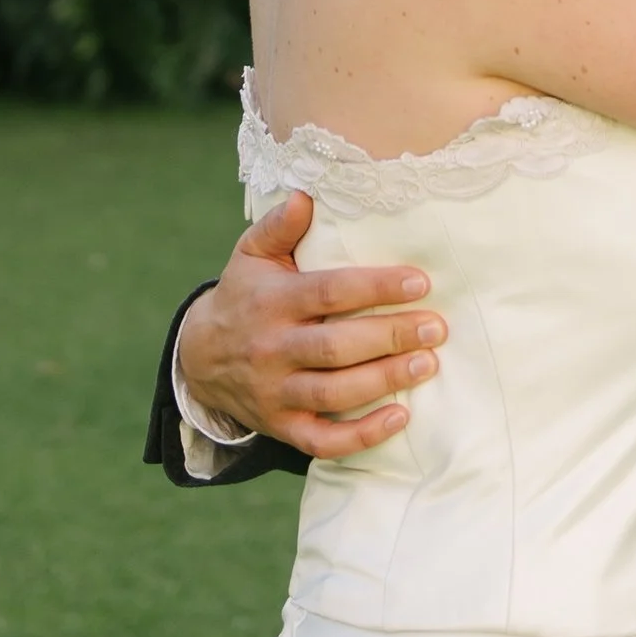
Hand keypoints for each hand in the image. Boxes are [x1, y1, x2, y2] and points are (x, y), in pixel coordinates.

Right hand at [177, 193, 447, 461]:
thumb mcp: (250, 256)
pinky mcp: (282, 427)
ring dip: (384, 381)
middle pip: (337, 347)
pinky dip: (362, 435)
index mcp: (272, 302)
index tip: (420, 281)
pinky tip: (400, 418)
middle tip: (437, 327)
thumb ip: (278, 227)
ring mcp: (276, 393)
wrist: (199, 359)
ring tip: (428, 364)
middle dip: (391, 337)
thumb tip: (305, 196)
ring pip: (334, 394)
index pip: (329, 293)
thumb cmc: (244, 296)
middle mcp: (273, 349)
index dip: (375, 287)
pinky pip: (323, 440)